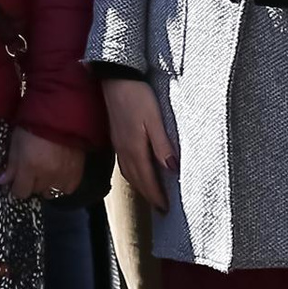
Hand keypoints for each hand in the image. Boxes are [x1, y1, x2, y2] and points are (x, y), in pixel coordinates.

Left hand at [0, 126, 84, 202]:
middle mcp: (47, 174)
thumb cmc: (32, 125)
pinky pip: (67, 189)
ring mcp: (64, 175)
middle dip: (31, 183)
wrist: (60, 114)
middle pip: (35, 191)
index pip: (21, 192)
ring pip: (51, 192)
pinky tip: (58, 175)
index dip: (17, 187)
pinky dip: (62, 185)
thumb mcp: (16, 142)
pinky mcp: (77, 172)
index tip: (17, 180)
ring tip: (46, 172)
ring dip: (46, 185)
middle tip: (32, 170)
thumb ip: (11, 165)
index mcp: (30, 166)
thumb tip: (2, 182)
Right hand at [104, 79, 177, 208]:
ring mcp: (119, 145)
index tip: (166, 210)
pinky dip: (134, 175)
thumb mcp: (154, 120)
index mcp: (135, 149)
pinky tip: (138, 172)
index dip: (157, 196)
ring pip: (130, 174)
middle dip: (149, 196)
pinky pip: (125, 164)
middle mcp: (124, 151)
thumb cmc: (137, 96)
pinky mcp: (117, 137)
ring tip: (152, 195)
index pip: (147, 180)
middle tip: (161, 209)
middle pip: (137, 181)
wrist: (115, 78)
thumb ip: (162, 145)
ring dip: (141, 187)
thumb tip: (172, 169)